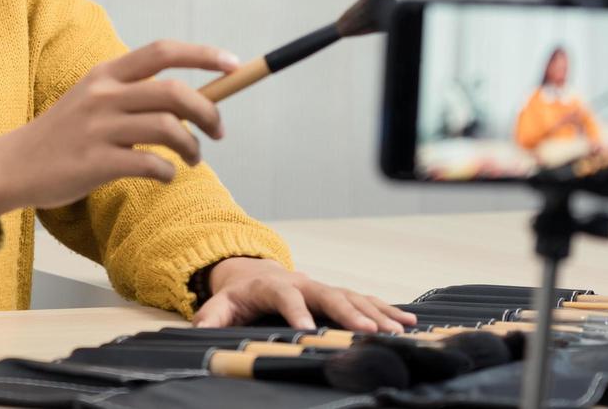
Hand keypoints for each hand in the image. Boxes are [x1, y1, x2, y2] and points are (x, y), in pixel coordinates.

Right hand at [0, 40, 235, 227]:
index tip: (235, 65)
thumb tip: (194, 98)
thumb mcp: (94, 99)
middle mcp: (103, 94)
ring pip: (168, 129)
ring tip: (193, 159)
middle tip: (218, 132)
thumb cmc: (65, 135)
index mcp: (106, 73)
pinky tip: (163, 175)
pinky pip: (150, 164)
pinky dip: (167, 172)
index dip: (203, 55)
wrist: (13, 165)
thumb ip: (135, 93)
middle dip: (209, 111)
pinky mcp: (94, 163)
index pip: (163, 52)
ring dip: (192, 147)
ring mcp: (98, 128)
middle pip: (175, 92)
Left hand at [193, 257, 417, 333]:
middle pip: (330, 294)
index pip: (286, 296)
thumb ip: (210, 316)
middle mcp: (304, 283)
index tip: (308, 330)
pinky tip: (409, 322)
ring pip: (353, 297)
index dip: (297, 311)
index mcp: (274, 285)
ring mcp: (323, 287)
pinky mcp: (337, 295)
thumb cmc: (238, 294)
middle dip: (350, 313)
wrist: (253, 273)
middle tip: (369, 331)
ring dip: (377, 313)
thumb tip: (198, 333)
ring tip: (398, 330)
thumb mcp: (220, 303)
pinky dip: (387, 310)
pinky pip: (365, 300)